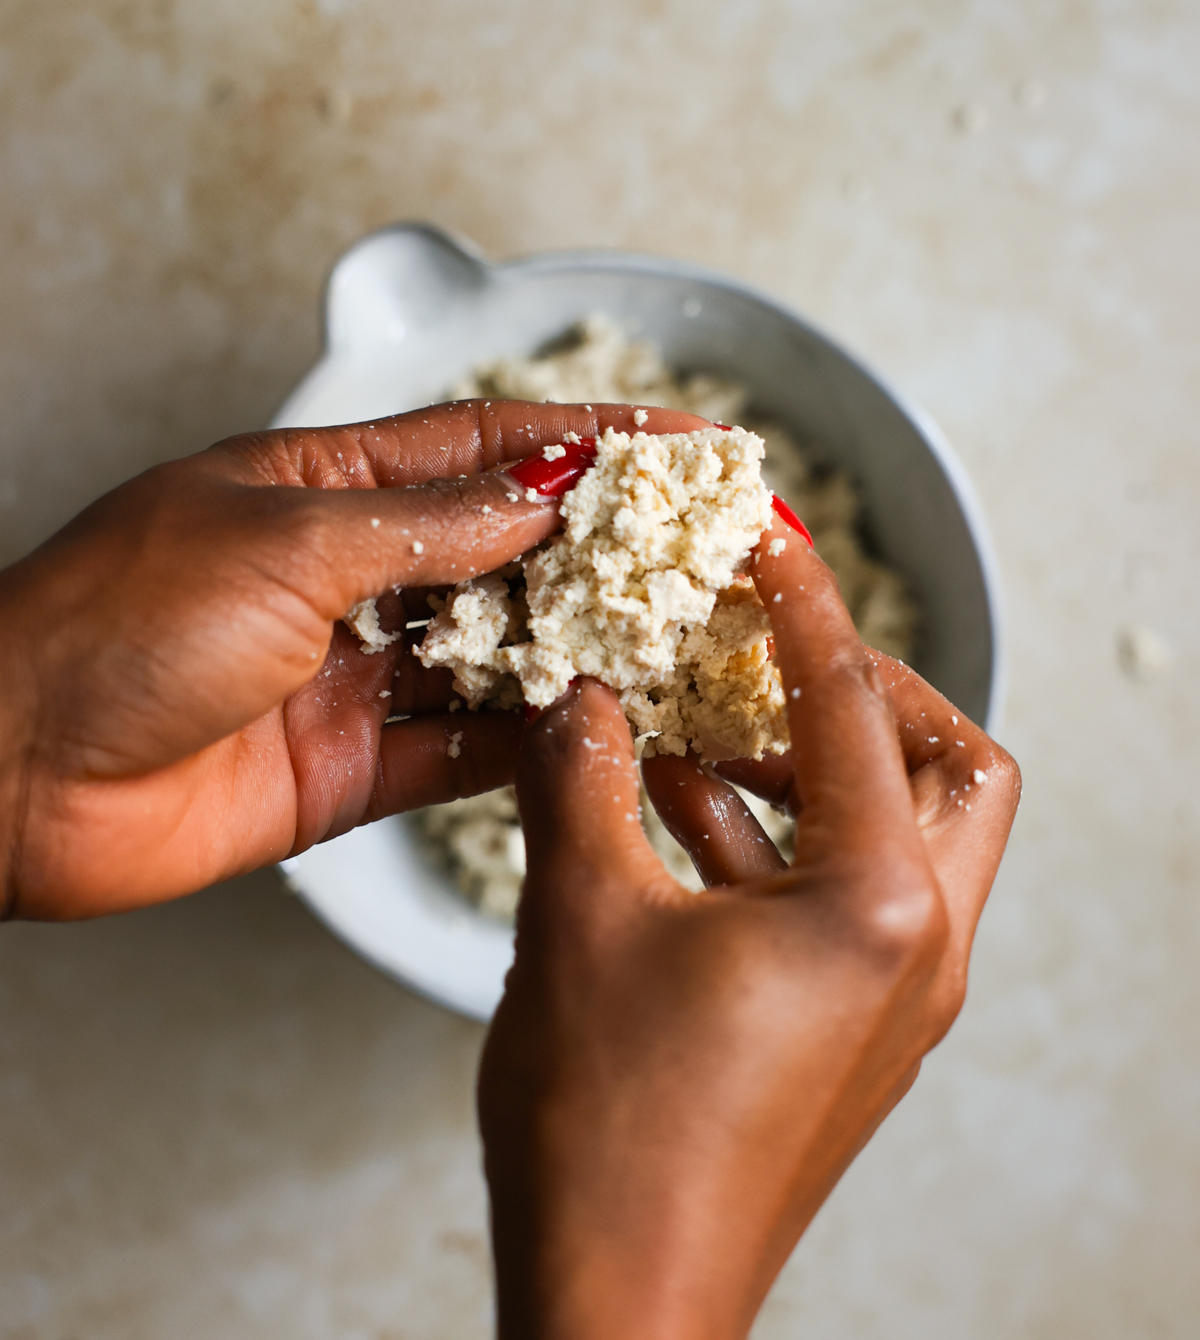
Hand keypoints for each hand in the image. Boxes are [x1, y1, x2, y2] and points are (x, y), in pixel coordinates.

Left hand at [0, 399, 701, 919]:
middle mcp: (348, 574)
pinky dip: (529, 745)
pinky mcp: (349, 765)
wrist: (6, 776)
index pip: (486, 445)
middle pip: (506, 550)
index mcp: (324, 485)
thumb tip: (541, 497)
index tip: (684, 444)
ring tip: (673, 646)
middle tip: (701, 554)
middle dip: (604, 550)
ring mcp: (353, 672)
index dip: (590, 440)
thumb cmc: (111, 625)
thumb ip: (429, 527)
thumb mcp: (286, 543)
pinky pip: (463, 752)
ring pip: (497, 654)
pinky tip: (595, 733)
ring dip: (580, 650)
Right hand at [478, 516, 1019, 1339]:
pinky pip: (833, 896)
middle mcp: (914, 948)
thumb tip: (575, 689)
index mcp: (877, 904)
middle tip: (775, 650)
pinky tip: (668, 809)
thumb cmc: (609, 1126)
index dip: (801, 603)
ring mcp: (886, 997)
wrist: (615, 1302)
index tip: (765, 537)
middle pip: (953, 770)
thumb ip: (578, 772)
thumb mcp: (578, 913)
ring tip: (696, 721)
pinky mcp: (842, 1030)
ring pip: (895, 835)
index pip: (853, 705)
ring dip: (803, 765)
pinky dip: (769, 838)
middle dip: (870, 692)